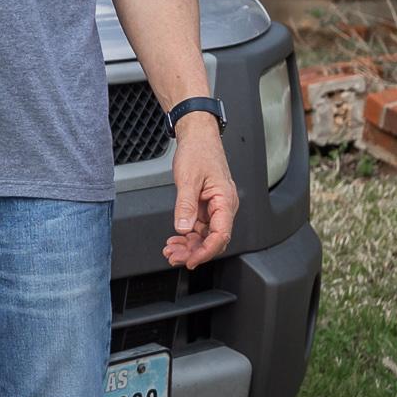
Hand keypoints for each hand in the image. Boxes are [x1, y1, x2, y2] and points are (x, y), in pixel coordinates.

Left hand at [164, 118, 237, 269]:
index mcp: (225, 200)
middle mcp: (223, 206)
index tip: (191, 260)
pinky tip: (175, 239)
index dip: (206, 251)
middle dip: (194, 251)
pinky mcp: (205, 206)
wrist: (197, 136)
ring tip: (171, 250)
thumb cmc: (199, 152)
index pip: (221, 235)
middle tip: (173, 256)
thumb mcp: (188, 179)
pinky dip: (187, 235)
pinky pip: (199, 227)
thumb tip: (182, 228)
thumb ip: (185, 205)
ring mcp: (214, 208)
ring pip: (205, 235)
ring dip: (189, 245)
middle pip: (213, 239)